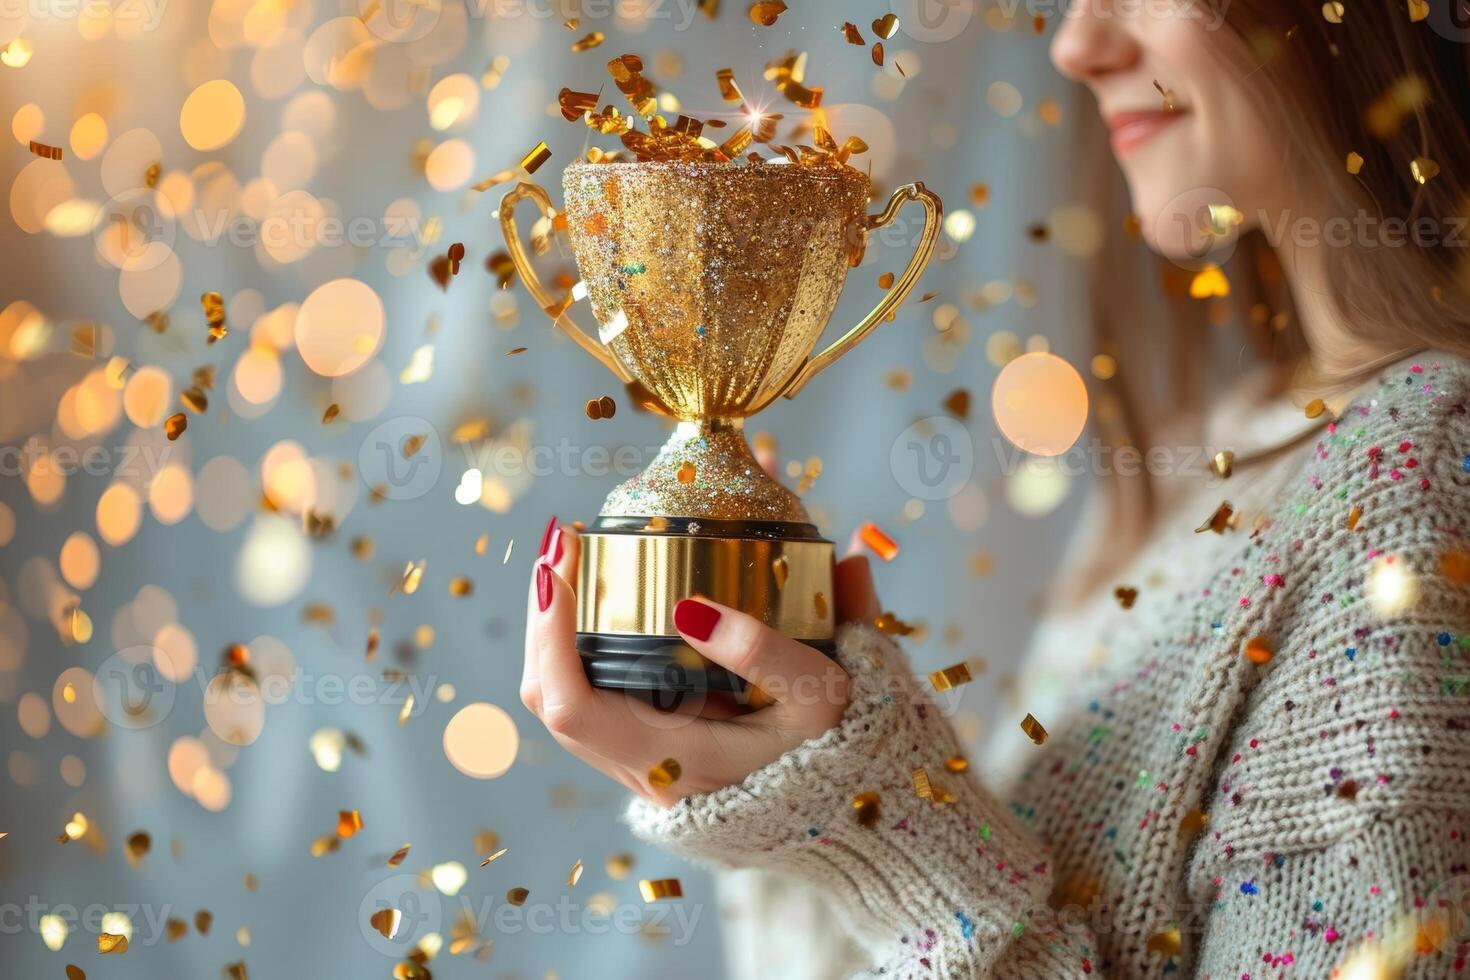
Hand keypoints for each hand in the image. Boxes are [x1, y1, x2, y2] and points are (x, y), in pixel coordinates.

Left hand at [521, 517, 881, 806]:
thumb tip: (696, 606)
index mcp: (673, 762)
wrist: (846, 802)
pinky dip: (578, 644)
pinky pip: (588, 694)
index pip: (571, 708)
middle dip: (543, 615)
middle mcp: (642, 769)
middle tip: (561, 542)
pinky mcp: (649, 746)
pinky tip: (599, 595)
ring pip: (561, 695)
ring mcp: (639, 761)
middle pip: (549, 696)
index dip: (551, 637)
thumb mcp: (821, 699)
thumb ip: (769, 653)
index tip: (559, 566)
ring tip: (571, 558)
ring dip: (554, 628)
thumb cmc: (837, 752)